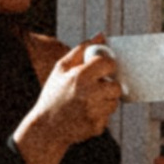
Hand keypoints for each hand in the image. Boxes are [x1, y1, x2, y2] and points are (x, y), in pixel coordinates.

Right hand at [14, 42, 123, 163]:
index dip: (107, 65)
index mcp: (80, 76)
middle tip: (97, 87)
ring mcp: (94, 112)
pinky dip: (100, 115)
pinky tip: (86, 113)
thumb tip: (101, 35)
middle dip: (109, 85)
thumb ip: (81, 50)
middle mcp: (89, 94)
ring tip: (89, 101)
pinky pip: (108, 117)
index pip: (108, 64)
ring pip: (114, 102)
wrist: (46, 127)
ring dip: (106, 100)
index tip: (102, 69)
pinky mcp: (97, 126)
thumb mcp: (61, 68)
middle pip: (116, 86)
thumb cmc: (53, 94)